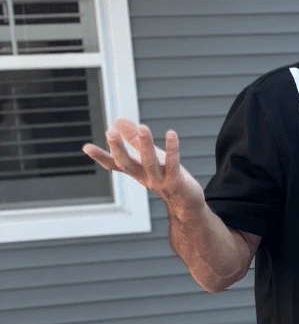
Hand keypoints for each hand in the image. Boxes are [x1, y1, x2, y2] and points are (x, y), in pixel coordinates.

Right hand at [84, 118, 203, 217]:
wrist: (187, 204)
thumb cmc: (166, 176)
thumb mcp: (148, 156)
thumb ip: (133, 139)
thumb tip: (117, 119)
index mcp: (136, 171)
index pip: (114, 164)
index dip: (101, 156)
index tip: (86, 147)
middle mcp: (145, 177)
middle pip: (127, 165)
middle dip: (118, 149)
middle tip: (110, 132)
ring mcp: (160, 181)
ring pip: (150, 163)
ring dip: (145, 145)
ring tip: (142, 127)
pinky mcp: (177, 182)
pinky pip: (173, 164)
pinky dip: (172, 149)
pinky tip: (171, 133)